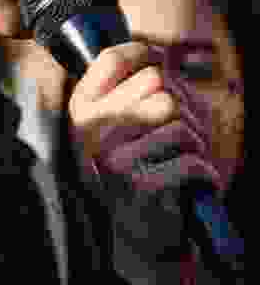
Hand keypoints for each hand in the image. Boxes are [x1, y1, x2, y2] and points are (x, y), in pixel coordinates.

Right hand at [68, 41, 223, 195]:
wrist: (141, 231)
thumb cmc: (142, 165)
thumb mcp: (126, 117)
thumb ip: (135, 81)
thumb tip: (157, 53)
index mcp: (82, 109)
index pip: (113, 57)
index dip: (145, 54)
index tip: (157, 63)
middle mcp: (90, 131)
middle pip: (156, 83)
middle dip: (180, 104)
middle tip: (176, 132)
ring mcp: (113, 158)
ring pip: (178, 119)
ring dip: (194, 141)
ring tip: (180, 159)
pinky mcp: (140, 185)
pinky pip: (192, 159)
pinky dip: (202, 173)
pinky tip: (188, 183)